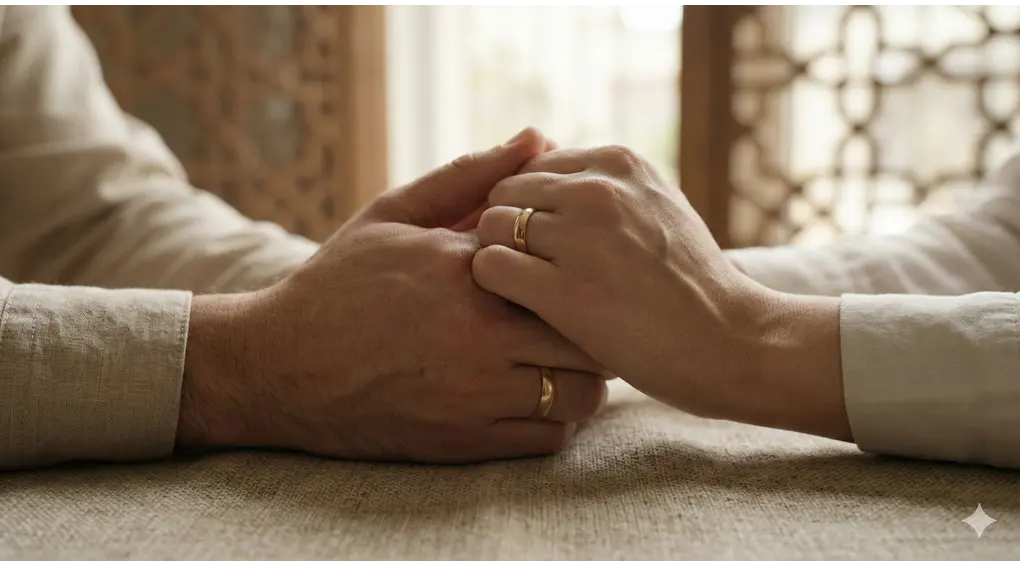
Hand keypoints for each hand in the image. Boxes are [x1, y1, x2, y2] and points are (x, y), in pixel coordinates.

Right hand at [178, 129, 608, 463]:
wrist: (278, 365)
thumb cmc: (338, 282)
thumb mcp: (394, 215)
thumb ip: (470, 177)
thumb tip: (538, 137)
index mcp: (467, 271)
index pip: (569, 269)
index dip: (588, 269)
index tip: (585, 267)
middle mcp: (479, 336)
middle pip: (590, 336)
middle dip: (596, 325)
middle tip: (589, 316)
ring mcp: (475, 396)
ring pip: (581, 394)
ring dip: (586, 376)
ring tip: (564, 358)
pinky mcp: (465, 442)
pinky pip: (549, 438)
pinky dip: (559, 419)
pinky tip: (540, 395)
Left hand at [471, 145, 847, 438]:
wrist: (732, 343)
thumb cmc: (690, 284)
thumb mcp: (657, 207)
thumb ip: (606, 185)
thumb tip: (544, 160)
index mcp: (619, 163)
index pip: (532, 167)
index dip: (528, 208)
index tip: (544, 246)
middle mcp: (597, 190)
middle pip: (504, 192)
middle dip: (507, 231)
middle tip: (529, 272)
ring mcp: (579, 239)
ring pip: (489, 226)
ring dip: (499, 258)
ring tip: (526, 292)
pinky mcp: (563, 291)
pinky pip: (489, 267)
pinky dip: (494, 287)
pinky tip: (521, 309)